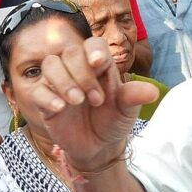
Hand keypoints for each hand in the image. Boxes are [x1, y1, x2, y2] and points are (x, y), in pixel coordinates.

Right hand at [30, 37, 157, 172]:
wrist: (98, 147)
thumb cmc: (113, 120)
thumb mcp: (127, 110)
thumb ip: (134, 97)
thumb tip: (153, 92)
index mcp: (99, 65)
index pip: (92, 43)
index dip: (93, 49)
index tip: (98, 62)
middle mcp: (77, 69)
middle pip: (70, 53)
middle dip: (82, 73)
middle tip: (96, 99)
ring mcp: (59, 84)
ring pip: (50, 64)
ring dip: (63, 81)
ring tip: (77, 101)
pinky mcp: (45, 101)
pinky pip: (37, 90)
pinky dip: (47, 96)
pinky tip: (60, 108)